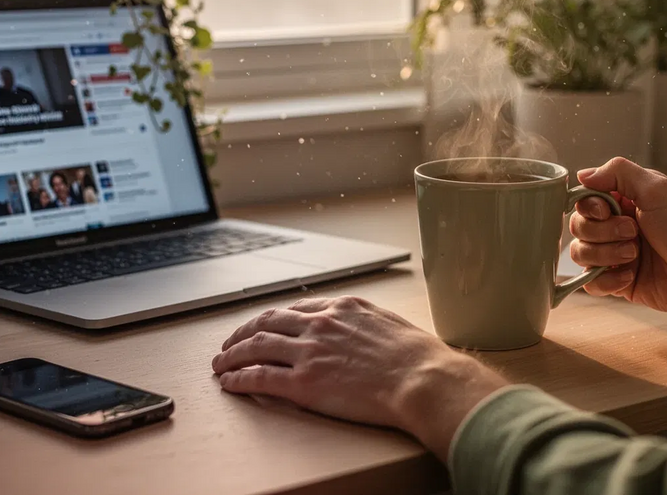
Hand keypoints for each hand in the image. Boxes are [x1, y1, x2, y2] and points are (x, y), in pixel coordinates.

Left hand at [212, 296, 507, 459]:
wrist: (421, 378)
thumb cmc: (417, 356)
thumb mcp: (389, 323)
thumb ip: (366, 322)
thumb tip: (362, 329)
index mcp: (342, 307)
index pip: (296, 308)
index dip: (274, 319)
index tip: (265, 326)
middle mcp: (320, 324)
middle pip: (268, 322)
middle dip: (244, 332)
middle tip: (231, 342)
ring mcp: (309, 352)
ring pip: (256, 346)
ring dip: (232, 354)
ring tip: (220, 364)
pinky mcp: (304, 383)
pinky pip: (260, 377)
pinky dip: (239, 378)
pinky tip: (229, 383)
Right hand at [569, 158, 666, 322]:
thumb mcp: (658, 189)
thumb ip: (618, 172)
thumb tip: (582, 175)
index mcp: (624, 201)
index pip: (583, 200)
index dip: (589, 207)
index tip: (608, 211)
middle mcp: (616, 226)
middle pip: (577, 227)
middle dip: (601, 233)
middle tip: (633, 234)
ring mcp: (615, 255)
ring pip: (580, 254)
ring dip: (605, 256)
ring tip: (634, 256)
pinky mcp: (619, 282)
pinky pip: (590, 283)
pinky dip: (607, 281)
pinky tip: (631, 276)